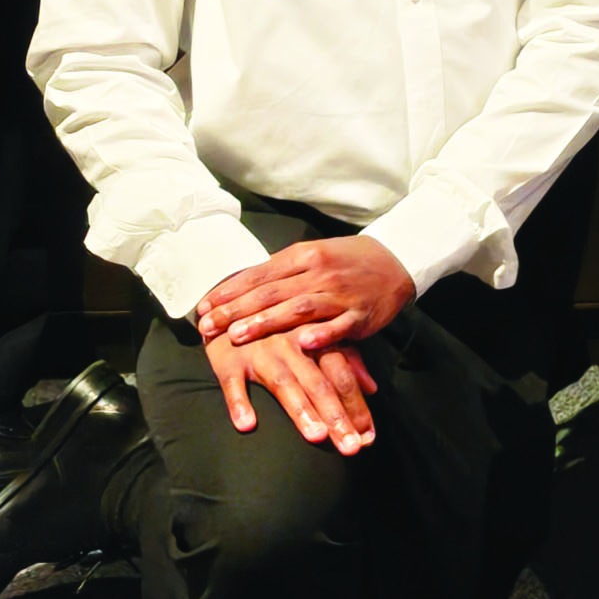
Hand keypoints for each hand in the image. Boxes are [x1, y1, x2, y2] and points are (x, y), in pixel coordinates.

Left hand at [195, 235, 415, 351]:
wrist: (396, 259)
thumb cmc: (346, 260)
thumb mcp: (312, 255)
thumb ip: (280, 271)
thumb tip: (240, 285)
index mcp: (304, 256)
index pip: (259, 275)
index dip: (229, 292)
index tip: (203, 307)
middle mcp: (319, 273)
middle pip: (271, 292)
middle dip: (236, 310)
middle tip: (207, 326)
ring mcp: (340, 294)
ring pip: (299, 308)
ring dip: (267, 322)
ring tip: (238, 335)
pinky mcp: (360, 315)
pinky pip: (339, 326)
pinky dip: (322, 334)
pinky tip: (303, 343)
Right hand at [205, 329, 378, 454]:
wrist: (231, 309)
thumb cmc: (280, 329)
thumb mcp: (316, 339)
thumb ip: (347, 361)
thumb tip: (372, 389)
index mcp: (315, 342)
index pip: (342, 378)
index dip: (357, 408)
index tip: (368, 439)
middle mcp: (291, 346)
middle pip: (318, 384)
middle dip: (337, 417)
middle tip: (352, 448)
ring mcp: (260, 352)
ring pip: (283, 383)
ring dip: (300, 410)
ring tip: (317, 437)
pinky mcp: (229, 360)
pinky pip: (233, 383)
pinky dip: (238, 402)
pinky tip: (247, 425)